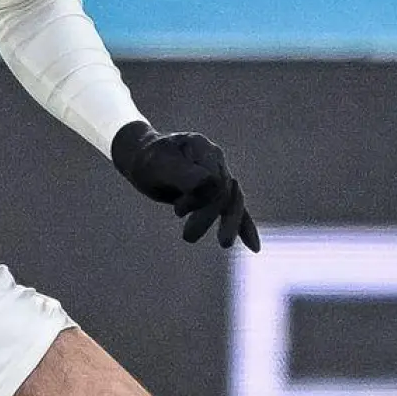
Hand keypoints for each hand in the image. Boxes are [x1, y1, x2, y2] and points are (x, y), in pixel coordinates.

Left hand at [111, 122, 260, 250]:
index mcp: (202, 148)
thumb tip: (212, 184)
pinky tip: (254, 247)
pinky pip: (235, 209)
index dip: (202, 199)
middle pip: (225, 191)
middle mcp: (216, 159)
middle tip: (188, 237)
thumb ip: (184, 174)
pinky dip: (244, 227)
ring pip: (233, 201)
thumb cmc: (148, 162)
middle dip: (210, 215)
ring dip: (230, 224)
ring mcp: (219, 175)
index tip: (179, 211)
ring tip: (224, 244)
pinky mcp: (217, 193)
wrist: (141, 160)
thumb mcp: (158, 166)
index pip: (215, 179)